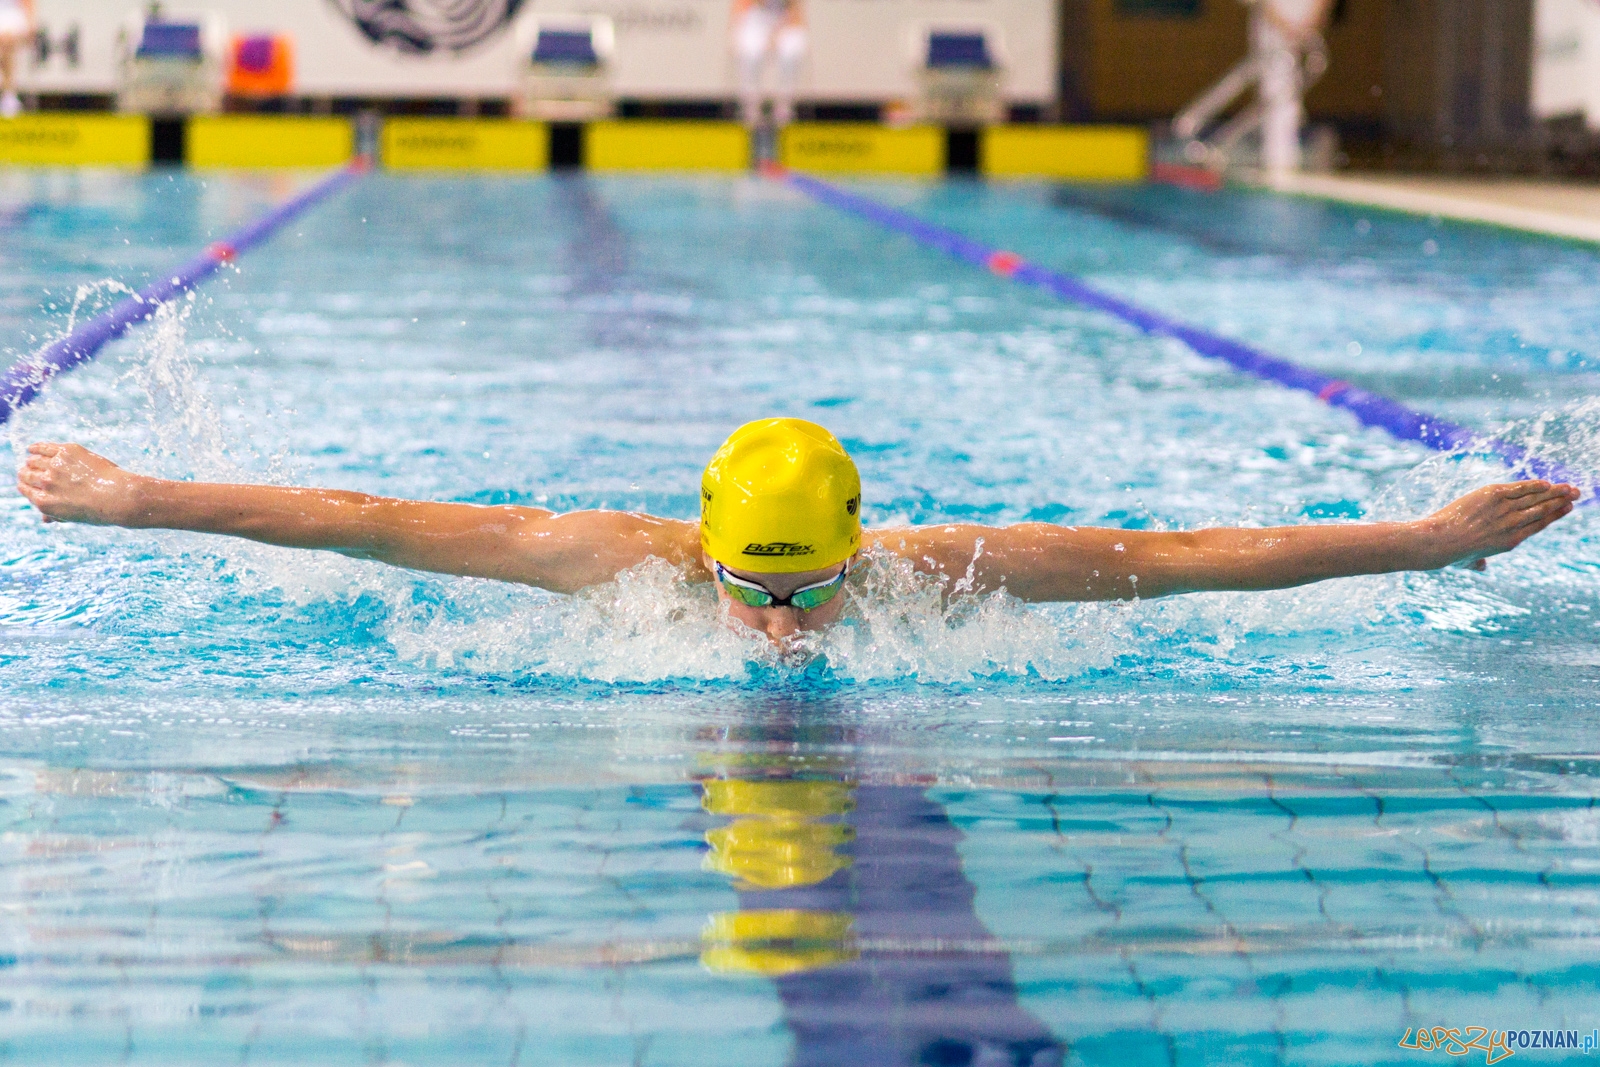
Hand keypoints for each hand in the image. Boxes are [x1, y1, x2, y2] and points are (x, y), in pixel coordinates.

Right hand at [15, 443, 149, 525]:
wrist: (118, 496)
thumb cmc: (98, 509)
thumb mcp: (74, 517)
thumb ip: (56, 515)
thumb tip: (44, 519)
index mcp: (44, 502)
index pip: (24, 489)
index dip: (25, 485)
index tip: (27, 482)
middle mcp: (45, 483)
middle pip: (26, 474)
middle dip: (26, 473)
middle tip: (28, 471)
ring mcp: (55, 466)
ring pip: (33, 460)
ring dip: (32, 461)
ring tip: (34, 460)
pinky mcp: (65, 452)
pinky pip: (43, 447)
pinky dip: (36, 448)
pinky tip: (32, 448)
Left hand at [1424, 480, 1579, 568]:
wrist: (1441, 542)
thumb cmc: (1451, 553)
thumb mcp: (1467, 563)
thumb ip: (1478, 564)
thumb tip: (1481, 568)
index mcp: (1510, 541)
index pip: (1539, 525)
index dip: (1555, 515)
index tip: (1567, 508)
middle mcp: (1512, 525)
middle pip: (1543, 510)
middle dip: (1561, 501)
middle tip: (1576, 493)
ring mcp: (1504, 510)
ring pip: (1535, 499)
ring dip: (1554, 491)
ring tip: (1569, 487)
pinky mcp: (1494, 496)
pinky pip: (1519, 489)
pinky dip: (1533, 486)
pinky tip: (1546, 483)